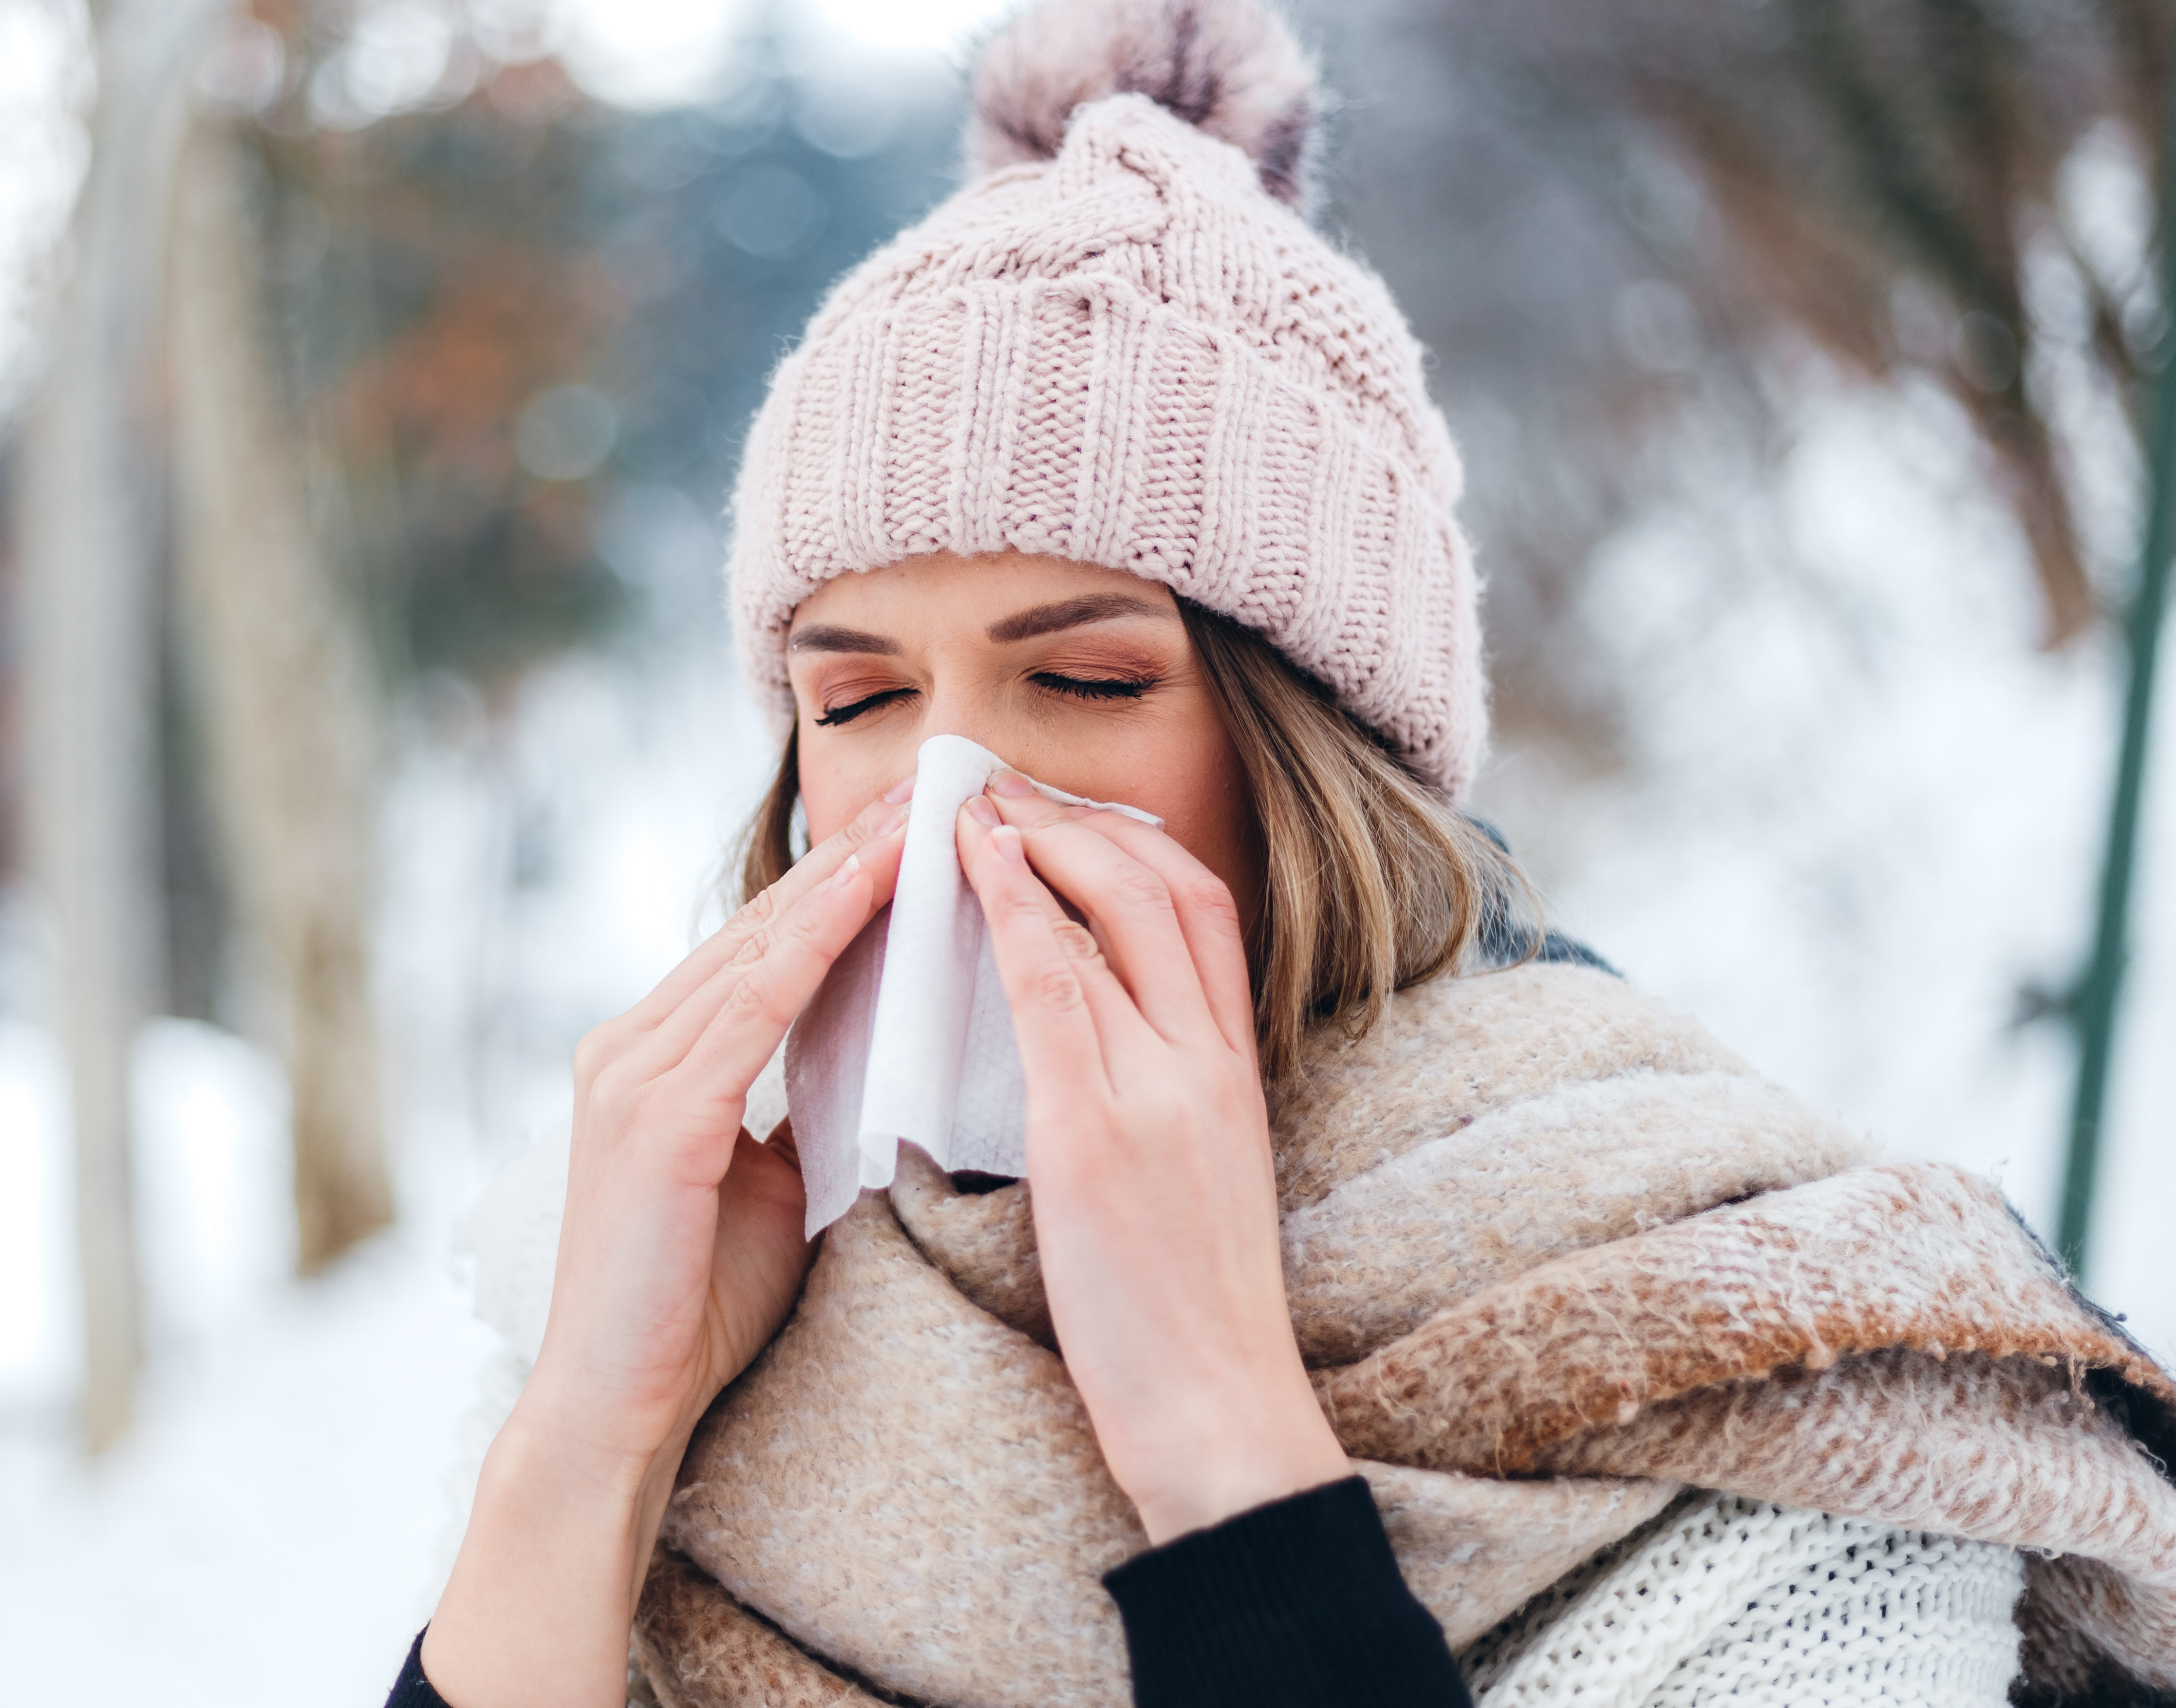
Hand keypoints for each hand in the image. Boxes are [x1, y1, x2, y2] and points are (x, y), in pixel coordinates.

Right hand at [424, 786, 910, 1704]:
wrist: (619, 1410)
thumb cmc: (694, 1309)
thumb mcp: (761, 1182)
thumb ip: (794, 1110)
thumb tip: (868, 1064)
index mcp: (650, 1056)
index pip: (762, 944)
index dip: (842, 878)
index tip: (919, 818)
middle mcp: (628, 1044)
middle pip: (762, 922)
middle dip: (854, 849)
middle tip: (937, 776)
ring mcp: (631, 1073)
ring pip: (761, 946)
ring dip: (850, 873)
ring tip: (925, 809)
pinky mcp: (657, 1116)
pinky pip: (753, 1005)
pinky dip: (819, 940)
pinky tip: (875, 888)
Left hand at [955, 773, 1348, 1543]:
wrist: (1221, 1412)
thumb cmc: (1189, 1316)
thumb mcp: (1199, 1181)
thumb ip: (1160, 1103)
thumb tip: (1093, 1045)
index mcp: (1235, 1073)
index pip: (1202, 911)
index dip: (1130, 845)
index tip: (1061, 815)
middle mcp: (1208, 1062)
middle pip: (1162, 887)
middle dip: (1078, 821)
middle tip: (1000, 789)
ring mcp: (1160, 1091)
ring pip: (1109, 915)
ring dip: (1035, 841)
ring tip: (965, 807)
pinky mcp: (1097, 1135)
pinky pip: (1054, 990)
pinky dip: (1014, 913)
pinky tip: (973, 869)